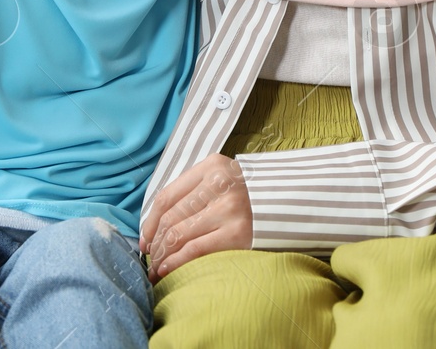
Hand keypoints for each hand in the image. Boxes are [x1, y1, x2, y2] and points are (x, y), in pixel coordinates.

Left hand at [138, 154, 252, 281]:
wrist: (290, 206)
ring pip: (179, 235)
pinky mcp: (238, 233)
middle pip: (171, 218)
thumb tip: (154, 227)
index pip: (167, 196)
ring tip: (157, 268)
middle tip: (150, 259)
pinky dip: (176, 262)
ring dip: (162, 256)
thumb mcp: (220, 181)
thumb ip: (192, 193)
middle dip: (155, 244)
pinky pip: (195, 250)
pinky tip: (167, 269)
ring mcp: (229, 209)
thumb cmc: (247, 197)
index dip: (150, 222)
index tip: (145, 240)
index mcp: (212, 166)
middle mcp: (220, 184)